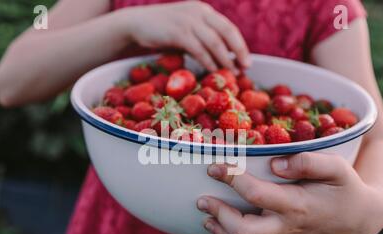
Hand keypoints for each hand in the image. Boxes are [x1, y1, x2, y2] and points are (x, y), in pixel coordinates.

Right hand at [122, 1, 249, 73]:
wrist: (136, 24)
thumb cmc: (163, 31)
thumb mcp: (186, 30)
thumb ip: (202, 38)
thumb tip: (221, 57)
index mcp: (203, 11)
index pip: (228, 27)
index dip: (240, 45)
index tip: (247, 61)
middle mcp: (199, 13)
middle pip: (227, 32)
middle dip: (239, 51)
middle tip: (246, 67)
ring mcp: (188, 21)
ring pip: (214, 42)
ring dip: (225, 59)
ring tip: (231, 73)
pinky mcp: (178, 32)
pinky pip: (198, 49)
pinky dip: (208, 61)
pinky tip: (213, 71)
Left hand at [196, 152, 382, 233]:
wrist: (358, 221)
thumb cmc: (344, 189)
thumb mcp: (337, 167)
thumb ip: (308, 161)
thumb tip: (274, 163)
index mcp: (297, 204)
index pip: (256, 193)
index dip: (231, 178)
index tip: (214, 166)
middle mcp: (286, 228)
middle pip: (244, 232)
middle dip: (218, 214)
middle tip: (202, 198)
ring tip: (208, 219)